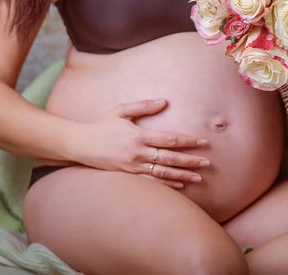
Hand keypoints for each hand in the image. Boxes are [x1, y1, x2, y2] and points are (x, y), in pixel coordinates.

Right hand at [71, 99, 209, 188]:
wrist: (81, 145)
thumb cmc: (103, 125)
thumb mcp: (121, 110)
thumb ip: (144, 106)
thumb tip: (164, 102)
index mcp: (139, 136)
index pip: (169, 139)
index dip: (187, 141)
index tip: (202, 141)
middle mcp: (138, 153)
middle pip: (169, 159)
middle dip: (190, 161)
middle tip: (207, 163)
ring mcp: (133, 167)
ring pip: (163, 174)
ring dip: (182, 176)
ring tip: (199, 178)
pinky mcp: (129, 176)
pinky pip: (151, 182)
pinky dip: (167, 185)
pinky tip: (180, 186)